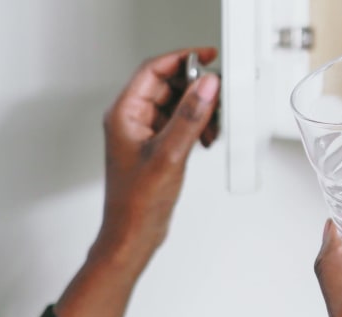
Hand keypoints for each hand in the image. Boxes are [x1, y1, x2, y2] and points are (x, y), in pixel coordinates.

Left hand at [96, 47, 219, 265]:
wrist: (133, 234)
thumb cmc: (138, 202)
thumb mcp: (170, 154)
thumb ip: (189, 117)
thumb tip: (205, 87)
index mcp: (125, 114)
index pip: (153, 71)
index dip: (181, 60)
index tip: (207, 57)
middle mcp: (132, 120)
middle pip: (166, 86)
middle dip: (194, 89)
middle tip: (217, 95)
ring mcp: (144, 134)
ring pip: (175, 106)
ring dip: (198, 111)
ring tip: (211, 126)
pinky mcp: (156, 148)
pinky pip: (179, 125)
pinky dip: (196, 127)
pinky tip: (206, 140)